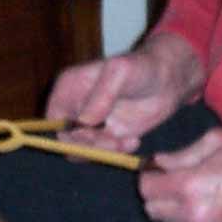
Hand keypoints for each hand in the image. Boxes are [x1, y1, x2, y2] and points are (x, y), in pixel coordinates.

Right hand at [45, 33, 203, 152]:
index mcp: (68, 87)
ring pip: (83, 151)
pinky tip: (134, 141)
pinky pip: (102, 154)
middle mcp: (75, 106)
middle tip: (114, 142)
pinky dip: (116, 154)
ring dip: (104, 152)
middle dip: (90, 145)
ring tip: (127, 142)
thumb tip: (84, 123)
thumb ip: (102, 95)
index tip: (93, 134)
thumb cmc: (142, 67)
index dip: (67, 132)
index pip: (53, 119)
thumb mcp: (120, 73)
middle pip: (67, 139)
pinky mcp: (107, 135)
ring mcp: (90, 123)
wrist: (168, 79)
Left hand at [139, 129, 221, 221]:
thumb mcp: (214, 141)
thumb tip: (158, 162)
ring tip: (195, 194)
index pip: (147, 190)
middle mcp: (197, 214)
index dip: (148, 177)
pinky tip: (215, 205)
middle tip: (172, 181)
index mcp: (191, 186)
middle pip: (153, 212)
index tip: (156, 171)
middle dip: (157, 195)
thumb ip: (181, 154)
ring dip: (175, 211)